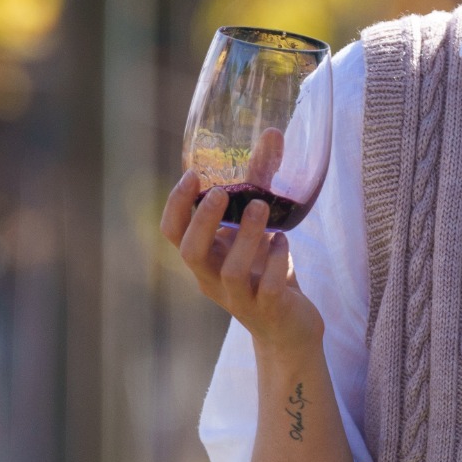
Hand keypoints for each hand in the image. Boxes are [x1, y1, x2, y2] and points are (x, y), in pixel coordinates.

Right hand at [163, 169, 323, 352]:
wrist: (289, 329)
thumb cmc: (267, 270)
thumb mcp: (259, 225)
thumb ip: (262, 181)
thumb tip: (274, 132)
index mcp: (204, 257)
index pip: (172, 233)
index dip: (176, 206)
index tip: (192, 176)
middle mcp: (213, 279)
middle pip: (191, 254)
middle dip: (203, 221)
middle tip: (221, 192)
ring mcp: (241, 298)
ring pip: (232, 272)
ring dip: (246, 236)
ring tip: (262, 207)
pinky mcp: (270, 310)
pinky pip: (269, 288)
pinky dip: (276, 262)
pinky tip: (284, 242)